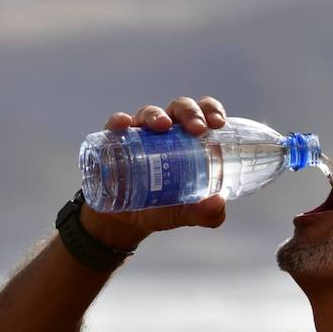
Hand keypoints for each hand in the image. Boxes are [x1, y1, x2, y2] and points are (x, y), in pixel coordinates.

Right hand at [80, 96, 228, 248]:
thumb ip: (203, 213)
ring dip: (157, 115)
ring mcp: (139, 135)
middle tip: (196, 129)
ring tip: (163, 126)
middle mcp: (165, 133)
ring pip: (149, 114)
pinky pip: (115, 125)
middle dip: (189, 113)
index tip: (217, 123)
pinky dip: (119, 121)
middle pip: (179, 109)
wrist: (124, 222)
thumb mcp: (183, 214)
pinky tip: (124, 125)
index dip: (211, 110)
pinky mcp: (114, 142)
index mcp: (188, 141)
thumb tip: (218, 204)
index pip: (203, 115)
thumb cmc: (159, 209)